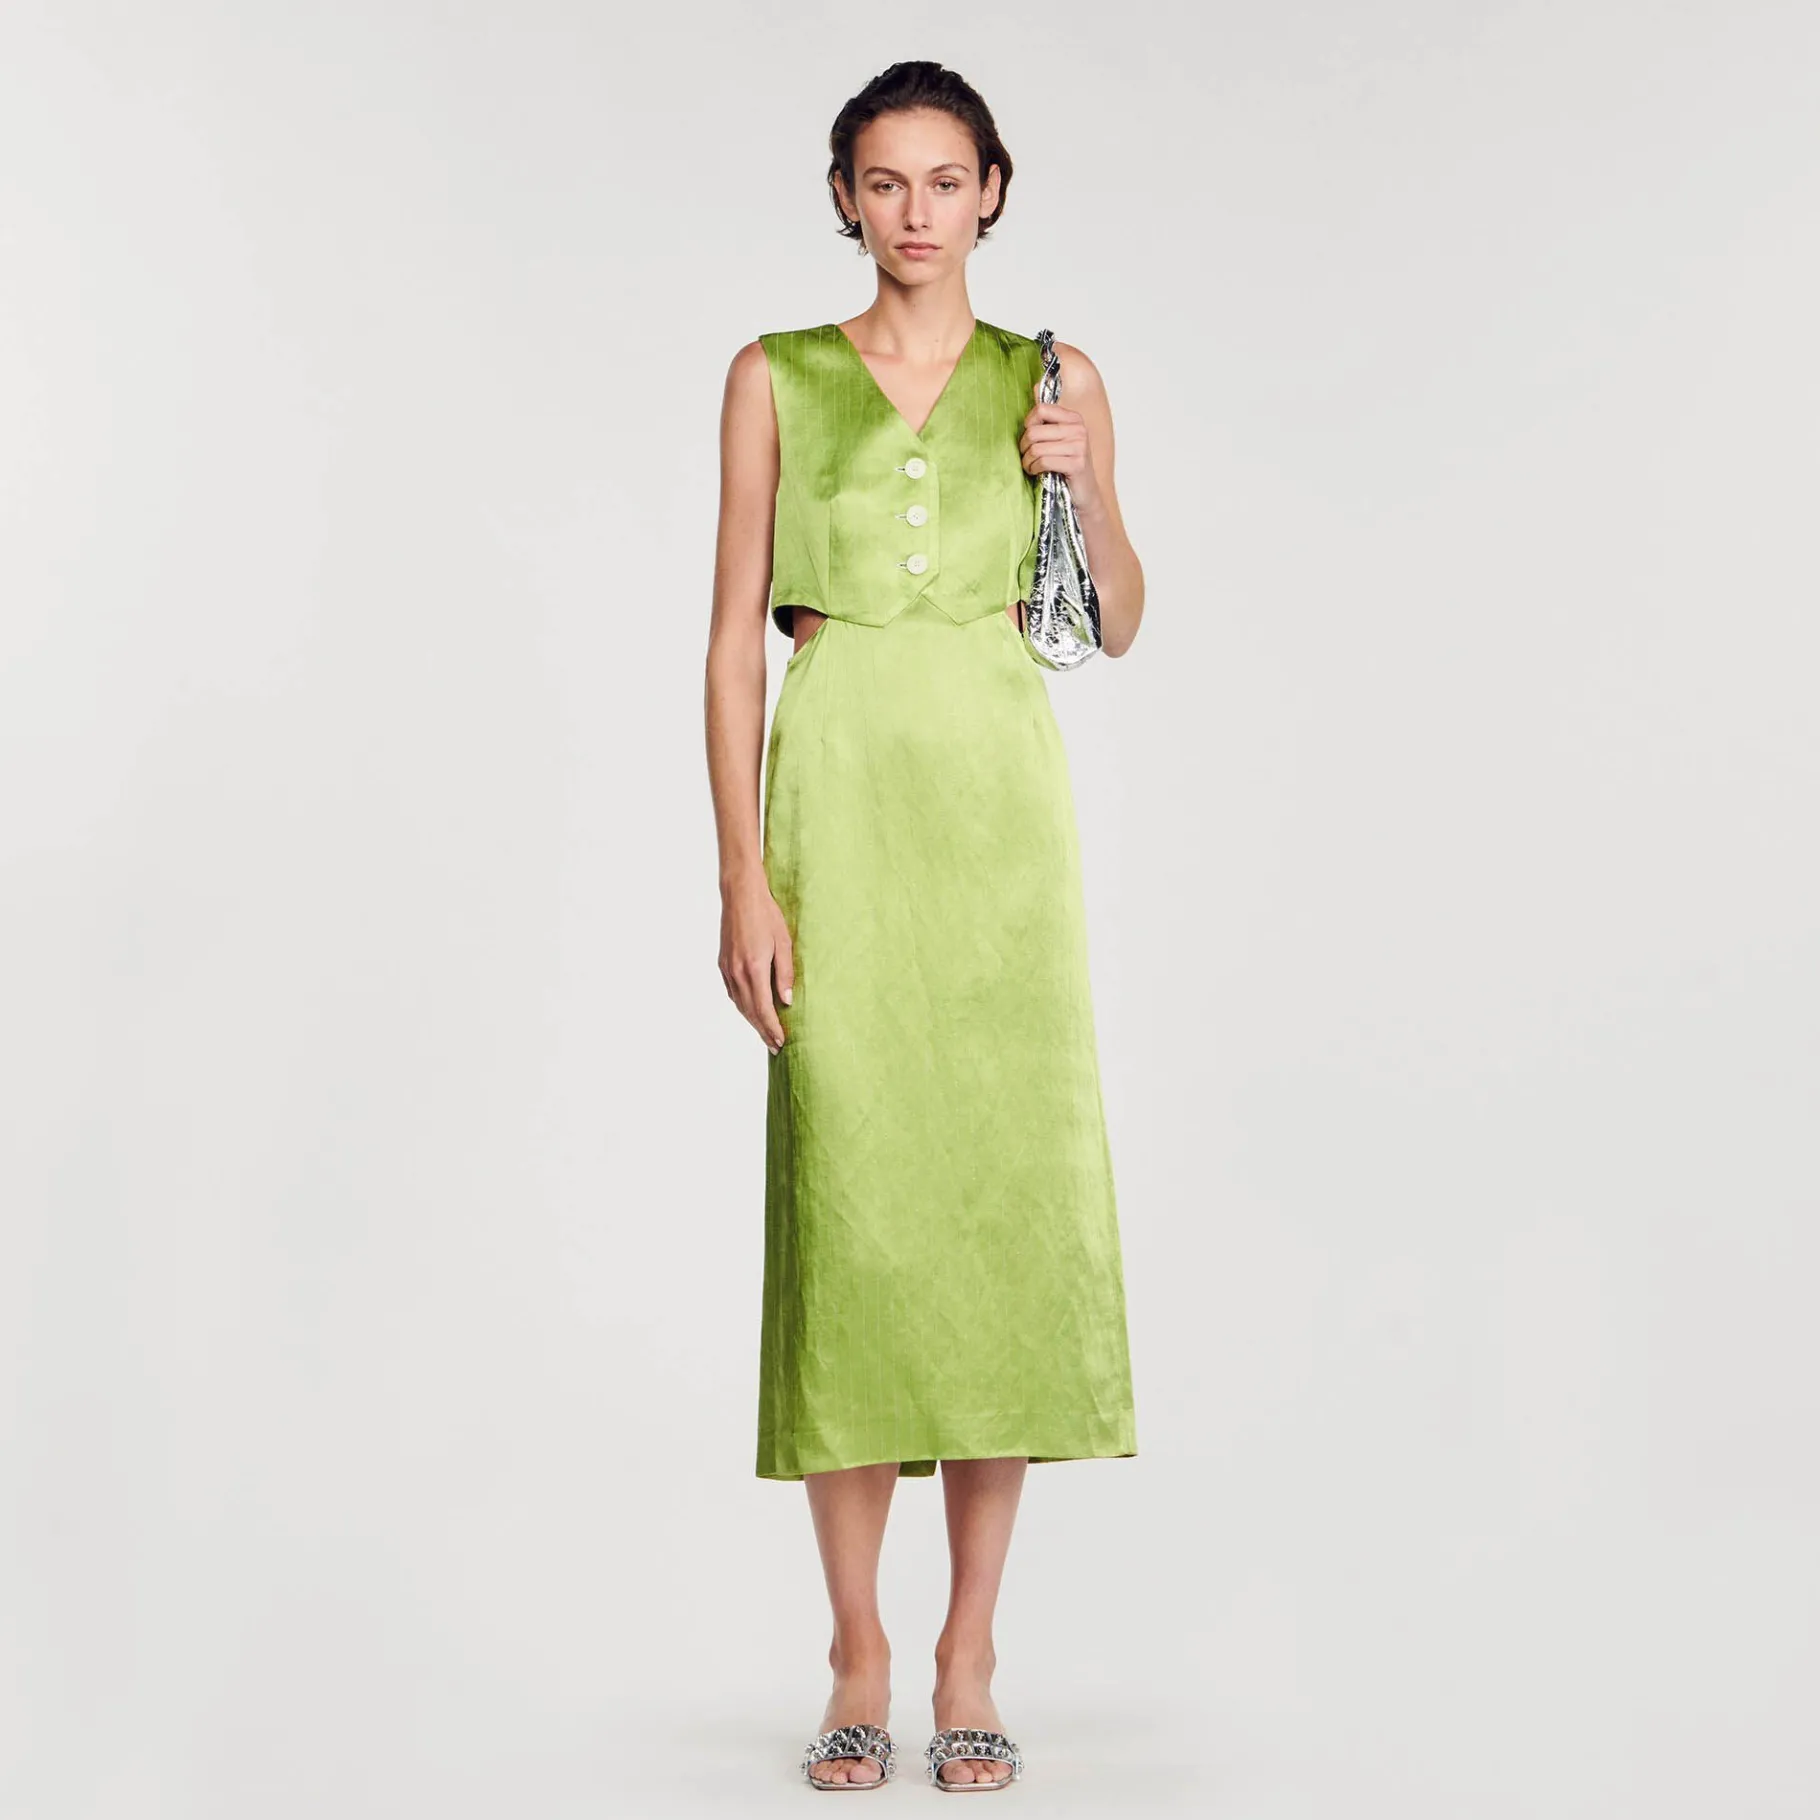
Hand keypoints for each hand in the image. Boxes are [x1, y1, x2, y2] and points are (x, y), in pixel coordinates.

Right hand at [720, 871, 792, 1053]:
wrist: (740, 895)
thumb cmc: (767, 915)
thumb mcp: (784, 944)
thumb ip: (785, 975)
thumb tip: (786, 1001)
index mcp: (754, 969)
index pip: (764, 1009)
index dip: (772, 1028)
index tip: (781, 1041)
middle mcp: (737, 973)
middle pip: (750, 1012)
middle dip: (763, 1031)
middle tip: (775, 1046)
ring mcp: (727, 969)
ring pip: (739, 1004)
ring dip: (752, 1021)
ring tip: (765, 1033)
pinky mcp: (723, 964)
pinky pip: (732, 993)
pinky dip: (742, 1006)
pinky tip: (751, 1010)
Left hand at [1020, 382, 1102, 514]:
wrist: (1084, 494)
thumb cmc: (1067, 466)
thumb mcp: (1058, 438)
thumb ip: (1047, 416)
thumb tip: (1035, 386)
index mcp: (1074, 418)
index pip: (1040, 409)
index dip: (1028, 424)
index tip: (1028, 437)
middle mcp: (1079, 429)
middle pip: (1034, 431)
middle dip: (1024, 447)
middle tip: (1026, 456)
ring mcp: (1079, 446)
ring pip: (1036, 448)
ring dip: (1027, 461)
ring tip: (1030, 466)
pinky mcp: (1076, 464)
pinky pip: (1043, 461)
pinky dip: (1034, 469)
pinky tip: (1036, 472)